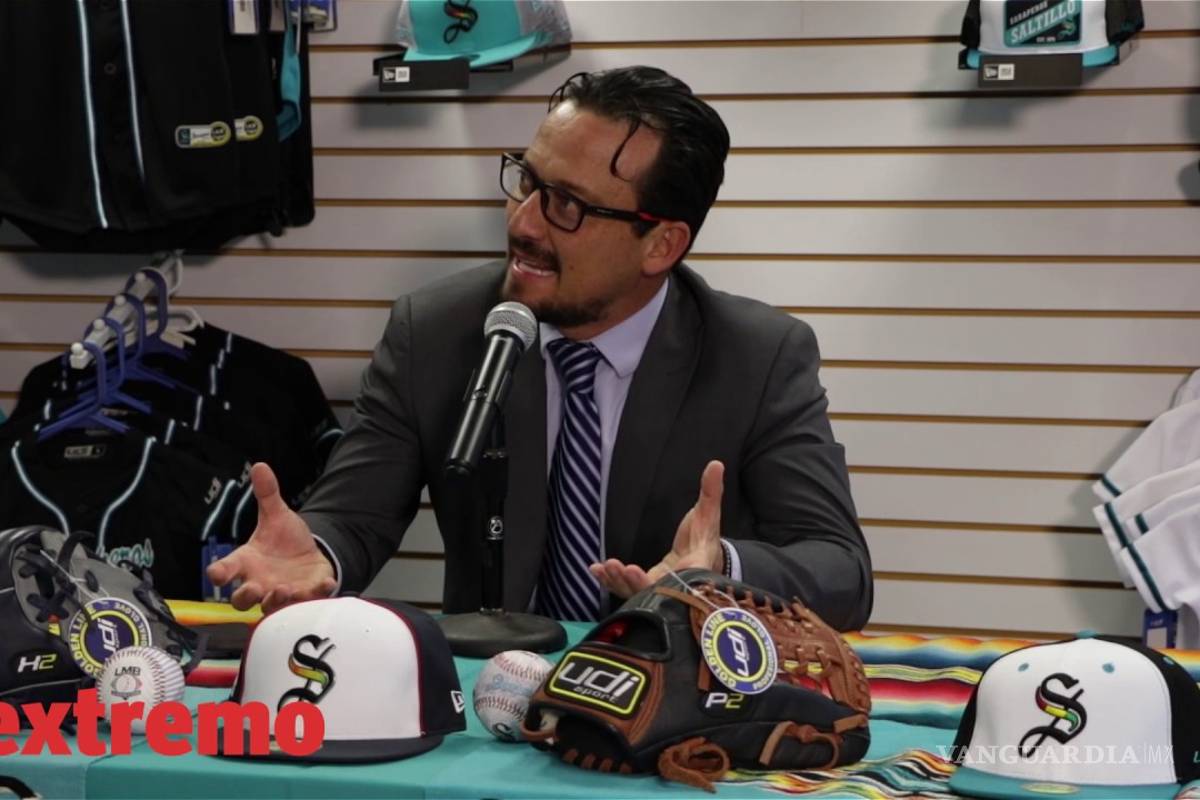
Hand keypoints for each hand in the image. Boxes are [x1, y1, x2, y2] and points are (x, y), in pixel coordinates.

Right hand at [206, 463, 336, 613]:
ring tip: (285, 589)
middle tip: (256, 589)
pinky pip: (309, 600)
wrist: (308, 554)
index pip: (225, 569)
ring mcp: (281, 593)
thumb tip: (260, 465)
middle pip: (242, 600)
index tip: (216, 574)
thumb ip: (267, 494)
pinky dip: (316, 593)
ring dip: (277, 601)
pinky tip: (325, 583)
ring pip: (272, 607)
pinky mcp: (305, 594)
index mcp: (246, 562)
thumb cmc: (283, 539)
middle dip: (246, 597)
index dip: (219, 573)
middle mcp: (259, 582)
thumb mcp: (276, 515)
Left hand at [589, 460, 724, 598]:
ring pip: (639, 593)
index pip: (688, 575)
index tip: (661, 570)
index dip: (675, 576)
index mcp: (697, 565)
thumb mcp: (709, 512)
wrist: (700, 557)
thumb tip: (716, 464)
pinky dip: (611, 582)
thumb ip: (711, 492)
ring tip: (606, 567)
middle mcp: (678, 582)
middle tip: (621, 568)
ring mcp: (660, 587)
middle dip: (638, 582)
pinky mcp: (646, 587)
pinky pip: (627, 588)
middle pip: (658, 591)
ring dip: (620, 582)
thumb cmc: (704, 534)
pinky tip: (596, 570)